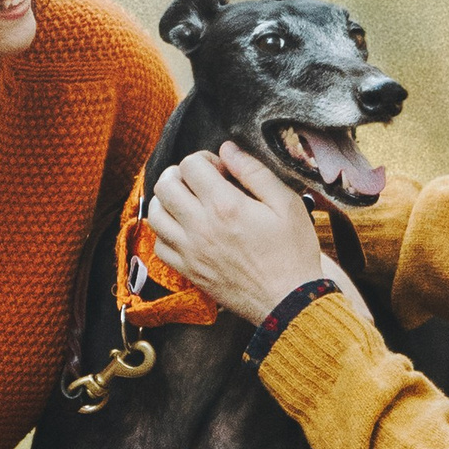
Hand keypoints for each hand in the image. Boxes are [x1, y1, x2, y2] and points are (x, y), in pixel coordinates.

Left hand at [147, 145, 341, 327]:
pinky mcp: (188, 271)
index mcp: (225, 205)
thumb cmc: (292, 251)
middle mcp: (200, 227)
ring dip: (168, 201)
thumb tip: (228, 149)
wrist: (289, 300)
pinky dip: (166, 232)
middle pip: (165, 185)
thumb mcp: (285, 203)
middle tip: (200, 182)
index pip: (190, 165)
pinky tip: (185, 229)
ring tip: (188, 202)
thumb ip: (254, 171)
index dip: (205, 159)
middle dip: (180, 175)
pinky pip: (159, 245)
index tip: (221, 170)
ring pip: (155, 214)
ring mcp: (190, 251)